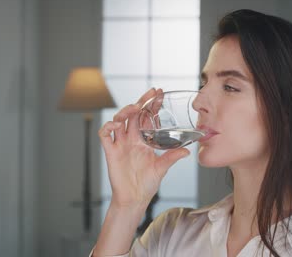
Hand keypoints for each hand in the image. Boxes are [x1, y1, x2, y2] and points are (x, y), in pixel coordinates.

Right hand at [98, 88, 189, 208]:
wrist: (134, 199)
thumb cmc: (147, 183)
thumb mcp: (162, 168)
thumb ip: (172, 157)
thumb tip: (187, 151)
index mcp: (144, 140)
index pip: (147, 117)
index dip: (152, 105)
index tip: (159, 93)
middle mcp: (131, 139)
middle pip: (133, 114)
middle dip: (141, 101)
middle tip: (151, 92)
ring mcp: (120, 144)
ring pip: (118, 120)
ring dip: (125, 111)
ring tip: (134, 107)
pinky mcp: (111, 152)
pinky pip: (105, 135)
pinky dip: (109, 127)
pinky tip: (117, 125)